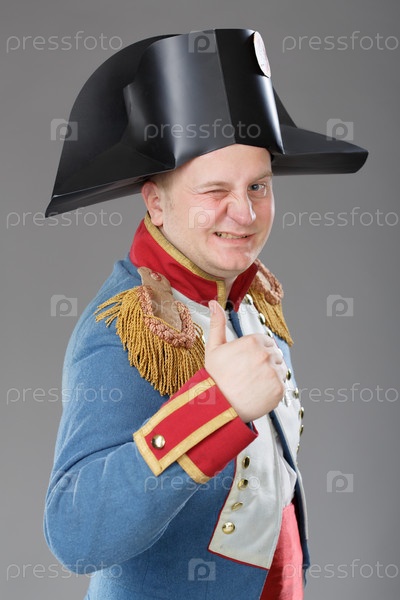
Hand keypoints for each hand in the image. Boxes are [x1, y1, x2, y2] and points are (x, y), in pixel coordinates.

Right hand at [205, 300, 285, 421]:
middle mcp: (265, 354)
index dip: (257, 352)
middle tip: (249, 375)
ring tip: (253, 384)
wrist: (218, 406)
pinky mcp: (279, 389)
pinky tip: (258, 392)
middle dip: (265, 363)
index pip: (266, 341)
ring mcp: (274, 372)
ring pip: (280, 369)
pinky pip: (282, 385)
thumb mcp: (214, 348)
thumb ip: (218, 323)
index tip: (247, 362)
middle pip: (275, 354)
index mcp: (253, 341)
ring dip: (271, 375)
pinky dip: (273, 389)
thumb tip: (214, 302)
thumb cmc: (215, 377)